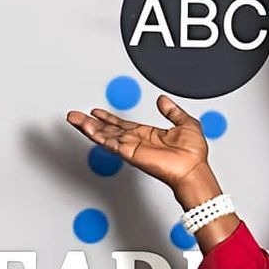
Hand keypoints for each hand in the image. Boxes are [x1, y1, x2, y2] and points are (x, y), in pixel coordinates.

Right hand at [65, 94, 209, 193]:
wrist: (194, 169)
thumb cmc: (193, 154)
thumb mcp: (186, 123)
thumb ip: (172, 111)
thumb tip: (162, 100)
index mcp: (148, 134)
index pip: (122, 124)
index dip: (108, 118)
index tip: (96, 112)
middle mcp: (137, 141)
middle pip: (108, 129)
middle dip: (91, 122)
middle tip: (75, 116)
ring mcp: (132, 147)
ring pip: (105, 135)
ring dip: (89, 127)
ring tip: (75, 119)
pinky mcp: (130, 153)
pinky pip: (111, 142)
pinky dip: (98, 135)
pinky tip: (88, 129)